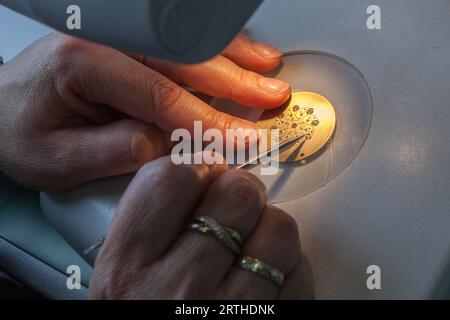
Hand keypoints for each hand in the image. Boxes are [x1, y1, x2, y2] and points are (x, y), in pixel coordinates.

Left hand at [0, 32, 289, 190]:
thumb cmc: (17, 133)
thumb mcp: (56, 159)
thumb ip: (114, 152)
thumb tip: (168, 146)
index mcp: (82, 63)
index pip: (160, 95)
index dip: (207, 120)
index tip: (242, 138)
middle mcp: (103, 41)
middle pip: (184, 60)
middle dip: (234, 82)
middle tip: (272, 97)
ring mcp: (117, 39)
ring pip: (187, 43)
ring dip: (232, 56)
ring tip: (268, 68)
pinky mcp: (127, 47)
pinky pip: (178, 43)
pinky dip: (214, 48)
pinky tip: (238, 53)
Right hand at [90, 157, 312, 298]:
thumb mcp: (120, 283)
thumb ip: (146, 227)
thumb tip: (195, 176)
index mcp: (127, 271)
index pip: (169, 178)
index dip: (193, 171)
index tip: (200, 180)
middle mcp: (176, 290)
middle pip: (235, 192)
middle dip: (239, 192)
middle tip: (233, 207)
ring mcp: (232, 314)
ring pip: (279, 227)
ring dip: (270, 230)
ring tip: (252, 248)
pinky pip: (301, 270)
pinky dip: (290, 267)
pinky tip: (266, 282)